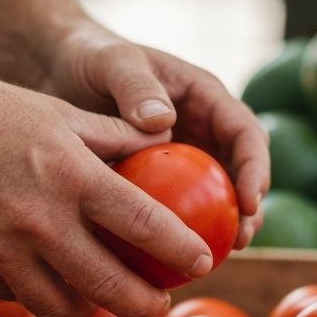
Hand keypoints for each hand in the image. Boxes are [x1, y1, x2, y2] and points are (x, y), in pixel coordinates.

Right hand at [0, 75, 216, 316]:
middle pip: (111, 287)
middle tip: (161, 301)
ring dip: (94, 307)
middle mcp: (40, 221)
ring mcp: (2, 250)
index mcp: (72, 175)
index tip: (203, 261)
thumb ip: (115, 137)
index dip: (182, 251)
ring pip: (64, 305)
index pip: (145, 225)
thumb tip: (166, 144)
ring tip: (108, 294)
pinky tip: (53, 276)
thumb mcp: (58, 112)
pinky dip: (44, 293)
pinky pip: (21, 296)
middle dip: (146, 304)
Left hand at [39, 22, 269, 246]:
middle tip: (239, 240)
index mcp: (206, 97)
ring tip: (217, 257)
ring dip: (223, 227)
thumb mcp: (113, 63)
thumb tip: (164, 124)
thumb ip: (137, 87)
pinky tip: (166, 259)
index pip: (246, 132)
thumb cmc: (91, 58)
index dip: (256, 168)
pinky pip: (177, 208)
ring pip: (216, 197)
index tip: (249, 201)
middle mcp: (203, 129)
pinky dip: (179, 232)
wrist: (60, 70)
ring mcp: (185, 156)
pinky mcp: (161, 179)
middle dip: (250, 208)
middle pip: (241, 172)